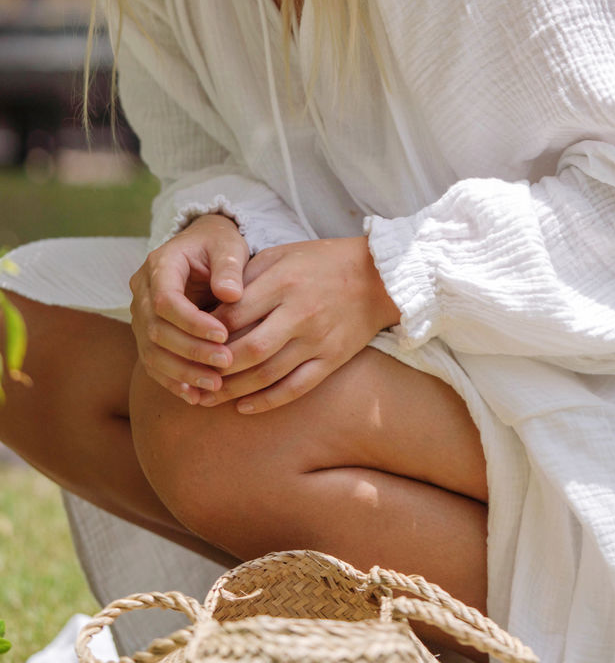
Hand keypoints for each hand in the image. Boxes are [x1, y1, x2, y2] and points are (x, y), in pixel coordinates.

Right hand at [129, 214, 247, 402]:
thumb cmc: (219, 245)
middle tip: (226, 363)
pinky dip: (173, 381)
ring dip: (182, 372)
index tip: (223, 335)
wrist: (203, 249)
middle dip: (191, 351)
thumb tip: (231, 294)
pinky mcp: (147, 335)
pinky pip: (153, 363)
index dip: (192, 322)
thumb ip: (229, 267)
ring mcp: (140, 315)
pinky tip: (196, 396)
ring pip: (151, 351)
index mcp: (160, 264)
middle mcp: (142, 291)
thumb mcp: (228, 246)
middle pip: (156, 329)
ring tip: (216, 386)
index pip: (166, 300)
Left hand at [197, 235, 399, 414]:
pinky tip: (245, 407)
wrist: (378, 276)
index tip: (188, 341)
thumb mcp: (281, 254)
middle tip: (191, 378)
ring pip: (268, 374)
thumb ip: (247, 277)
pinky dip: (268, 401)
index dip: (207, 332)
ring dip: (234, 391)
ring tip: (208, 398)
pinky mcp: (332, 359)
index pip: (234, 314)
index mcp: (283, 282)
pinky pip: (296, 388)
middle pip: (248, 349)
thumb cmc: (321, 261)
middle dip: (215, 368)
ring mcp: (317, 339)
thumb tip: (208, 306)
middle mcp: (299, 313)